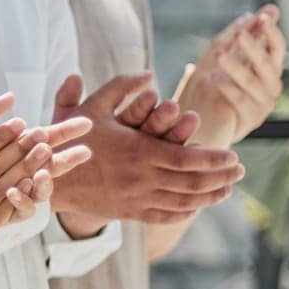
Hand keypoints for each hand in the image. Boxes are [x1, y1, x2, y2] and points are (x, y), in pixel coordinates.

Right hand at [50, 73, 242, 228]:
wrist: (49, 179)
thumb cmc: (70, 139)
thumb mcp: (91, 107)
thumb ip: (121, 87)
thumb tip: (148, 73)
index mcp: (139, 151)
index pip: (189, 158)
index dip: (215, 159)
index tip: (233, 155)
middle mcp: (143, 177)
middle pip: (194, 182)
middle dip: (221, 177)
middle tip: (240, 171)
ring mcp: (137, 198)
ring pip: (184, 202)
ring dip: (210, 196)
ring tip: (226, 190)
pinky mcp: (129, 212)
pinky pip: (165, 215)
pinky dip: (186, 211)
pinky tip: (198, 205)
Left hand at [175, 4, 285, 146]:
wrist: (200, 120)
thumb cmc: (212, 84)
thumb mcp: (221, 55)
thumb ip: (240, 34)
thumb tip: (263, 10)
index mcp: (267, 67)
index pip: (277, 48)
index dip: (272, 32)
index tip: (263, 17)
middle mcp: (270, 85)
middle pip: (268, 65)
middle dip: (255, 49)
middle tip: (241, 35)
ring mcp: (263, 103)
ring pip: (254, 83)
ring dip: (237, 67)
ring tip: (219, 55)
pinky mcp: (251, 119)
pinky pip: (242, 101)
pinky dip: (229, 88)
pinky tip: (214, 77)